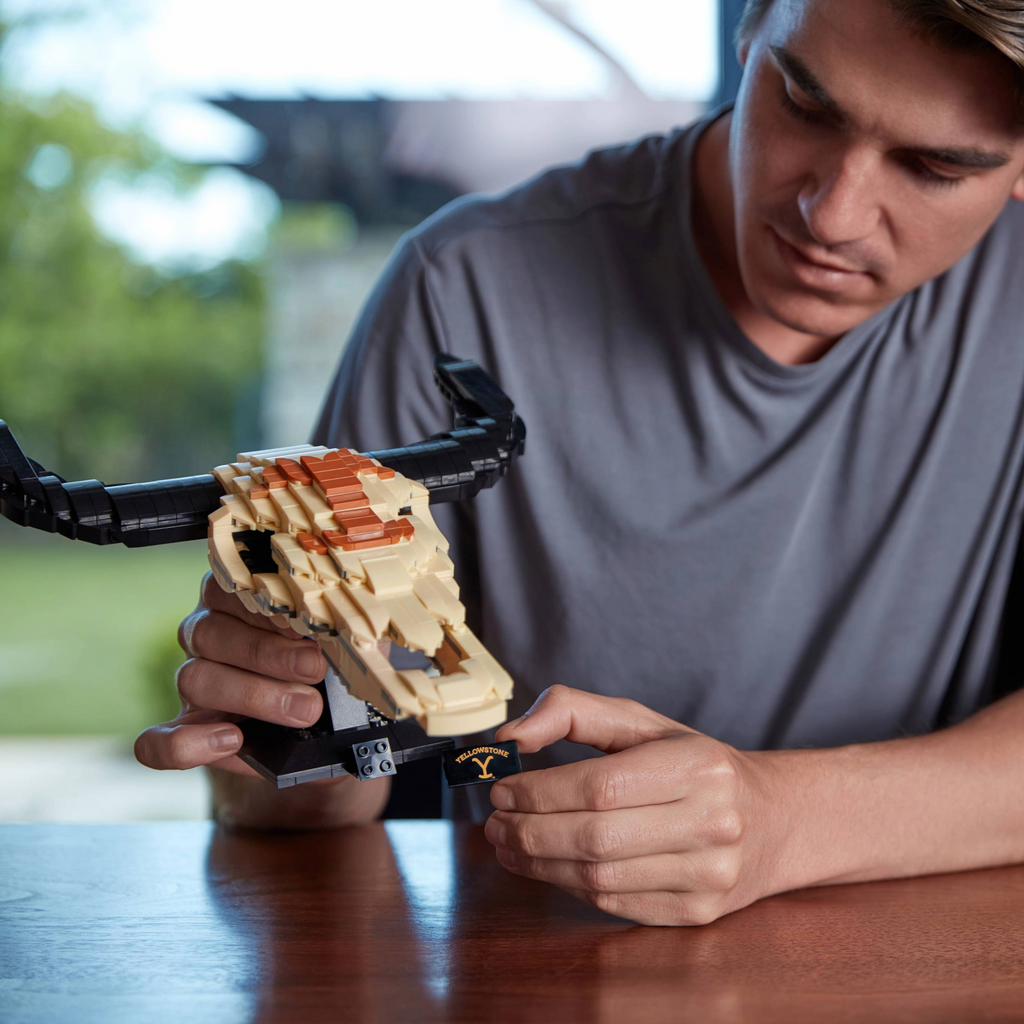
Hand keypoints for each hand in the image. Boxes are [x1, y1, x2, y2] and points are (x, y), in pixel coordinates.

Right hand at [134, 572, 328, 774]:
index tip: (306, 620)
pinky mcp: (185, 730)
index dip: (267, 605)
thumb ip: (338, 633)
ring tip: (303, 709)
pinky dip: (188, 744)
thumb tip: (356, 630)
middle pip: (211, 632)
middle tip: (314, 669)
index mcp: (237, 599)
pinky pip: (159, 741)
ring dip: (252, 695)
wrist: (323, 729)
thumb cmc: (329, 672)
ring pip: (195, 678)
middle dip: (268, 652)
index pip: (232, 588)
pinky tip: (232, 740)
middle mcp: (206, 634)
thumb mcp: (339, 645)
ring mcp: (192, 682)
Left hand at [485, 685, 781, 925]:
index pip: (598, 786)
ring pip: (599, 876)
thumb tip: (509, 736)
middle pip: (594, 836)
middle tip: (493, 823)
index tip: (500, 788)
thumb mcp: (642, 723)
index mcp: (698, 766)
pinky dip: (569, 885)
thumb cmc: (692, 764)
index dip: (538, 792)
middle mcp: (712, 822)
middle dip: (528, 832)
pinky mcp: (699, 913)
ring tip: (508, 845)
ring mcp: (709, 875)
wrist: (771, 820)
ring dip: (538, 864)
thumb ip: (572, 712)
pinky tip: (547, 866)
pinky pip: (615, 904)